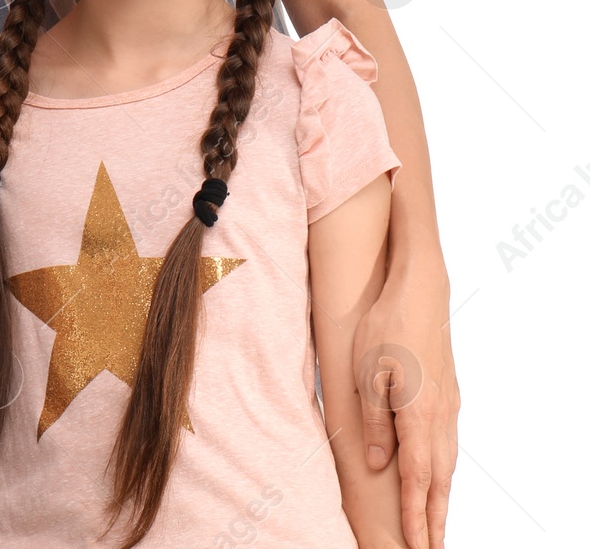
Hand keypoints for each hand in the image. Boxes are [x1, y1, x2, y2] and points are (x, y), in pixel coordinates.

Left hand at [353, 270, 458, 548]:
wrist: (419, 292)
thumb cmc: (384, 327)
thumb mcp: (367, 373)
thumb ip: (374, 422)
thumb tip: (377, 464)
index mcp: (419, 415)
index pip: (419, 479)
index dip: (417, 516)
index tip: (416, 546)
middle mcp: (440, 416)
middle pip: (440, 481)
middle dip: (435, 520)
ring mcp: (449, 406)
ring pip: (448, 464)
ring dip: (441, 498)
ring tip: (435, 525)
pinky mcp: (448, 395)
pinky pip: (447, 444)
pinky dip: (443, 470)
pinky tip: (437, 477)